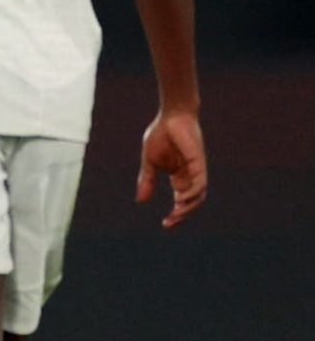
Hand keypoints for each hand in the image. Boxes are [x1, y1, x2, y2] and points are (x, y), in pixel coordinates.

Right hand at [135, 108, 206, 229]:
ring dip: (188, 207)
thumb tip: (140, 201)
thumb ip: (148, 181)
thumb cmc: (161, 134)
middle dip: (182, 215)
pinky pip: (200, 182)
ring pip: (198, 195)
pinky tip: (181, 199)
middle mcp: (190, 175)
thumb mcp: (150, 162)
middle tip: (169, 224)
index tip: (165, 224)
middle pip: (192, 202)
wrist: (171, 116)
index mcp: (179, 176)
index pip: (182, 200)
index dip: (177, 213)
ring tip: (176, 215)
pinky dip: (193, 193)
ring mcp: (195, 169)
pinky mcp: (198, 162)